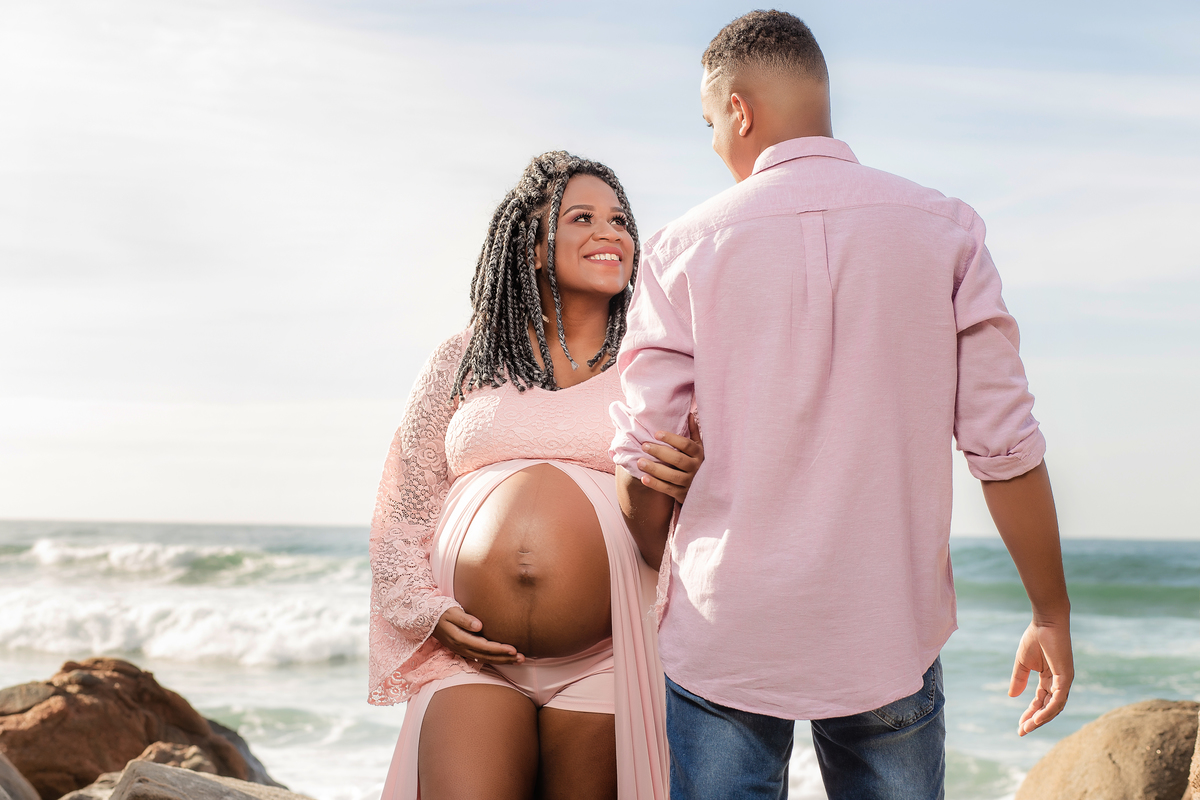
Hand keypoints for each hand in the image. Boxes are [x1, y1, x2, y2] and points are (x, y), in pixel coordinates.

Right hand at [432, 607, 524, 664]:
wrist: (428, 619)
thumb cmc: (442, 612)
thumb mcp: (452, 612)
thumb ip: (465, 619)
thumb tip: (479, 625)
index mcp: (461, 639)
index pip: (484, 647)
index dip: (499, 650)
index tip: (514, 649)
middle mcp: (463, 648)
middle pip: (487, 656)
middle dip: (505, 658)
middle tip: (522, 658)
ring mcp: (463, 650)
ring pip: (485, 659)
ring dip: (502, 660)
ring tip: (518, 660)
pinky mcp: (465, 649)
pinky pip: (482, 657)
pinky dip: (494, 659)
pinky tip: (504, 659)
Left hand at [636, 413, 704, 503]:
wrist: (709, 490)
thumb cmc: (700, 463)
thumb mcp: (700, 448)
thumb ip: (694, 433)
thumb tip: (690, 414)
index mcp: (700, 454)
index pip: (686, 444)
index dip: (671, 438)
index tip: (656, 433)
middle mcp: (696, 468)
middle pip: (677, 459)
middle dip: (659, 452)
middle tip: (644, 446)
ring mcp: (690, 482)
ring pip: (672, 475)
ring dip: (655, 469)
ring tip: (640, 462)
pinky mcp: (684, 494)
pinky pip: (668, 489)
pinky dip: (656, 484)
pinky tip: (644, 478)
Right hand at [1009, 618, 1072, 735]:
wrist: (1046, 622)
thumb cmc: (1035, 638)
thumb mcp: (1022, 663)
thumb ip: (1019, 679)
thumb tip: (1012, 696)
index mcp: (1049, 679)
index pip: (1040, 701)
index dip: (1030, 714)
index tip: (1020, 726)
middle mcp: (1058, 683)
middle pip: (1048, 708)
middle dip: (1035, 721)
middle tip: (1022, 731)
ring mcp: (1064, 681)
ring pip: (1054, 707)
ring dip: (1041, 719)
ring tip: (1028, 727)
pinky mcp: (1066, 677)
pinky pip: (1058, 699)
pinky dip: (1049, 710)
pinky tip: (1038, 718)